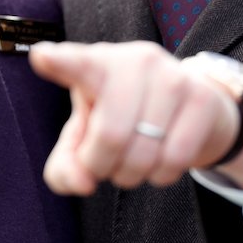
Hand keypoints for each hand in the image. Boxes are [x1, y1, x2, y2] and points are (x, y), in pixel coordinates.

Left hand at [28, 40, 242, 194]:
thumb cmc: (124, 118)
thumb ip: (67, 165)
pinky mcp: (202, 97)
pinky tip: (161, 159)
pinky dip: (161, 175)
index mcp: (97, 64)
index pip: (77, 64)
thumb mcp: (86, 136)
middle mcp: (135, 61)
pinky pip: (175, 159)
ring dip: (132, 175)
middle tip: (103, 164)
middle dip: (102, 166)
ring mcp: (171, 76)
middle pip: (110, 136)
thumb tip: (82, 184)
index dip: (60, 63)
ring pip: (144, 153)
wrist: (191, 106)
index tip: (40, 58)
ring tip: (133, 159)